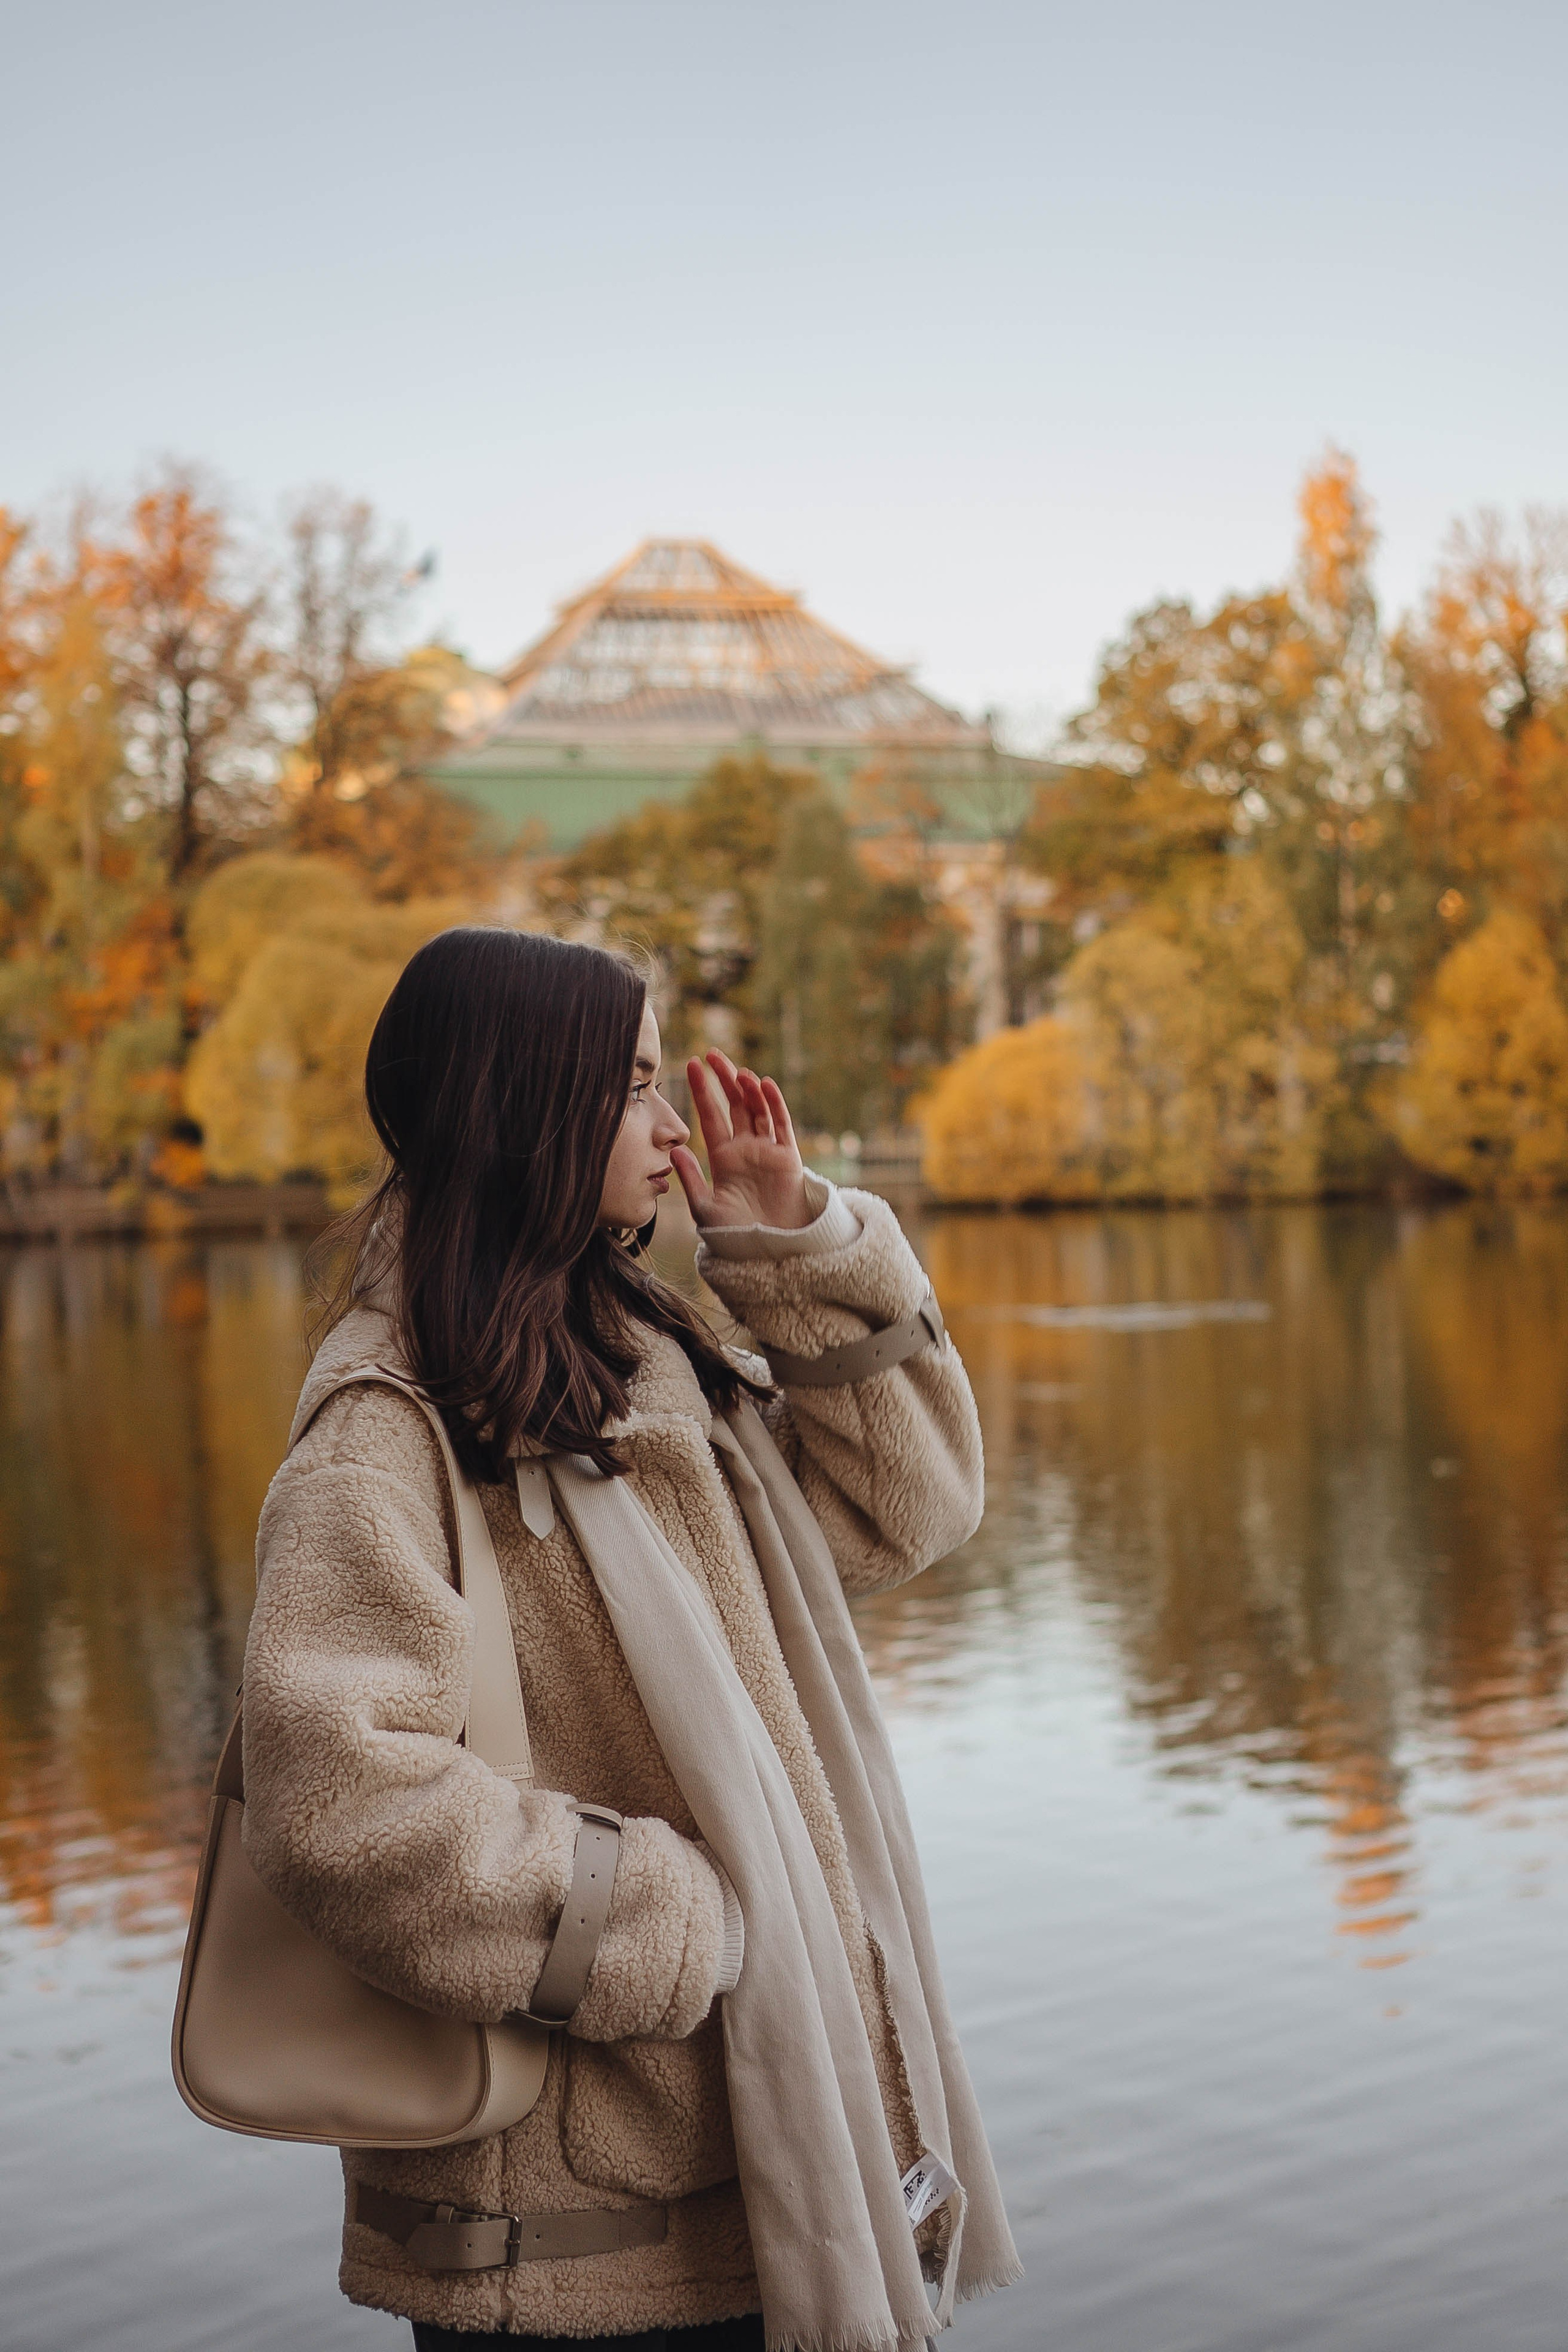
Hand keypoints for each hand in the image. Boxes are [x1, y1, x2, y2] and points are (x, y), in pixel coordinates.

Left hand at [672, 1052, 812, 1230]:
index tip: (689, 1066)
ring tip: (736, 1071)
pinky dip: (774, 1104)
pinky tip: (764, 1085)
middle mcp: (745, 1148)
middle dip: (724, 1079)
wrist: (769, 1251)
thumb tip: (673, 1151)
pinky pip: (781, 1124)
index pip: (710, 1116)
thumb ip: (690, 1178)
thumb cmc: (735, 1234)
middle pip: (735, 1105)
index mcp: (723, 1157)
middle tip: (712, 1054)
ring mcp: (767, 1150)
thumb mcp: (705, 1208)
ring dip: (748, 1088)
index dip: (701, 1091)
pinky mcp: (787, 1156)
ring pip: (758, 1109)